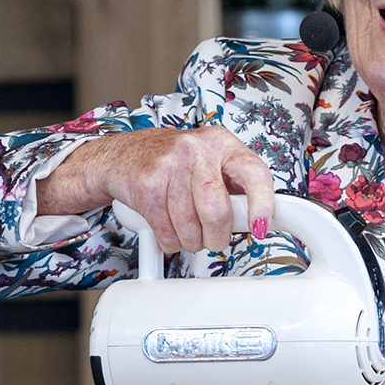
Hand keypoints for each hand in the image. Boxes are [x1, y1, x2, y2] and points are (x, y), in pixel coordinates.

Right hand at [35, 126, 276, 253]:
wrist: (122, 155)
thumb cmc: (174, 162)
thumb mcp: (210, 162)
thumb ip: (235, 187)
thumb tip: (260, 219)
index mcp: (222, 143)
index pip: (254, 173)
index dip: (262, 204)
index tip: (261, 227)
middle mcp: (197, 150)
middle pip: (217, 212)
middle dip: (217, 236)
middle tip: (213, 237)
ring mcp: (170, 166)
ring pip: (191, 229)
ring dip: (191, 241)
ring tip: (186, 228)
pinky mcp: (147, 186)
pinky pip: (167, 234)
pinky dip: (170, 241)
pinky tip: (168, 226)